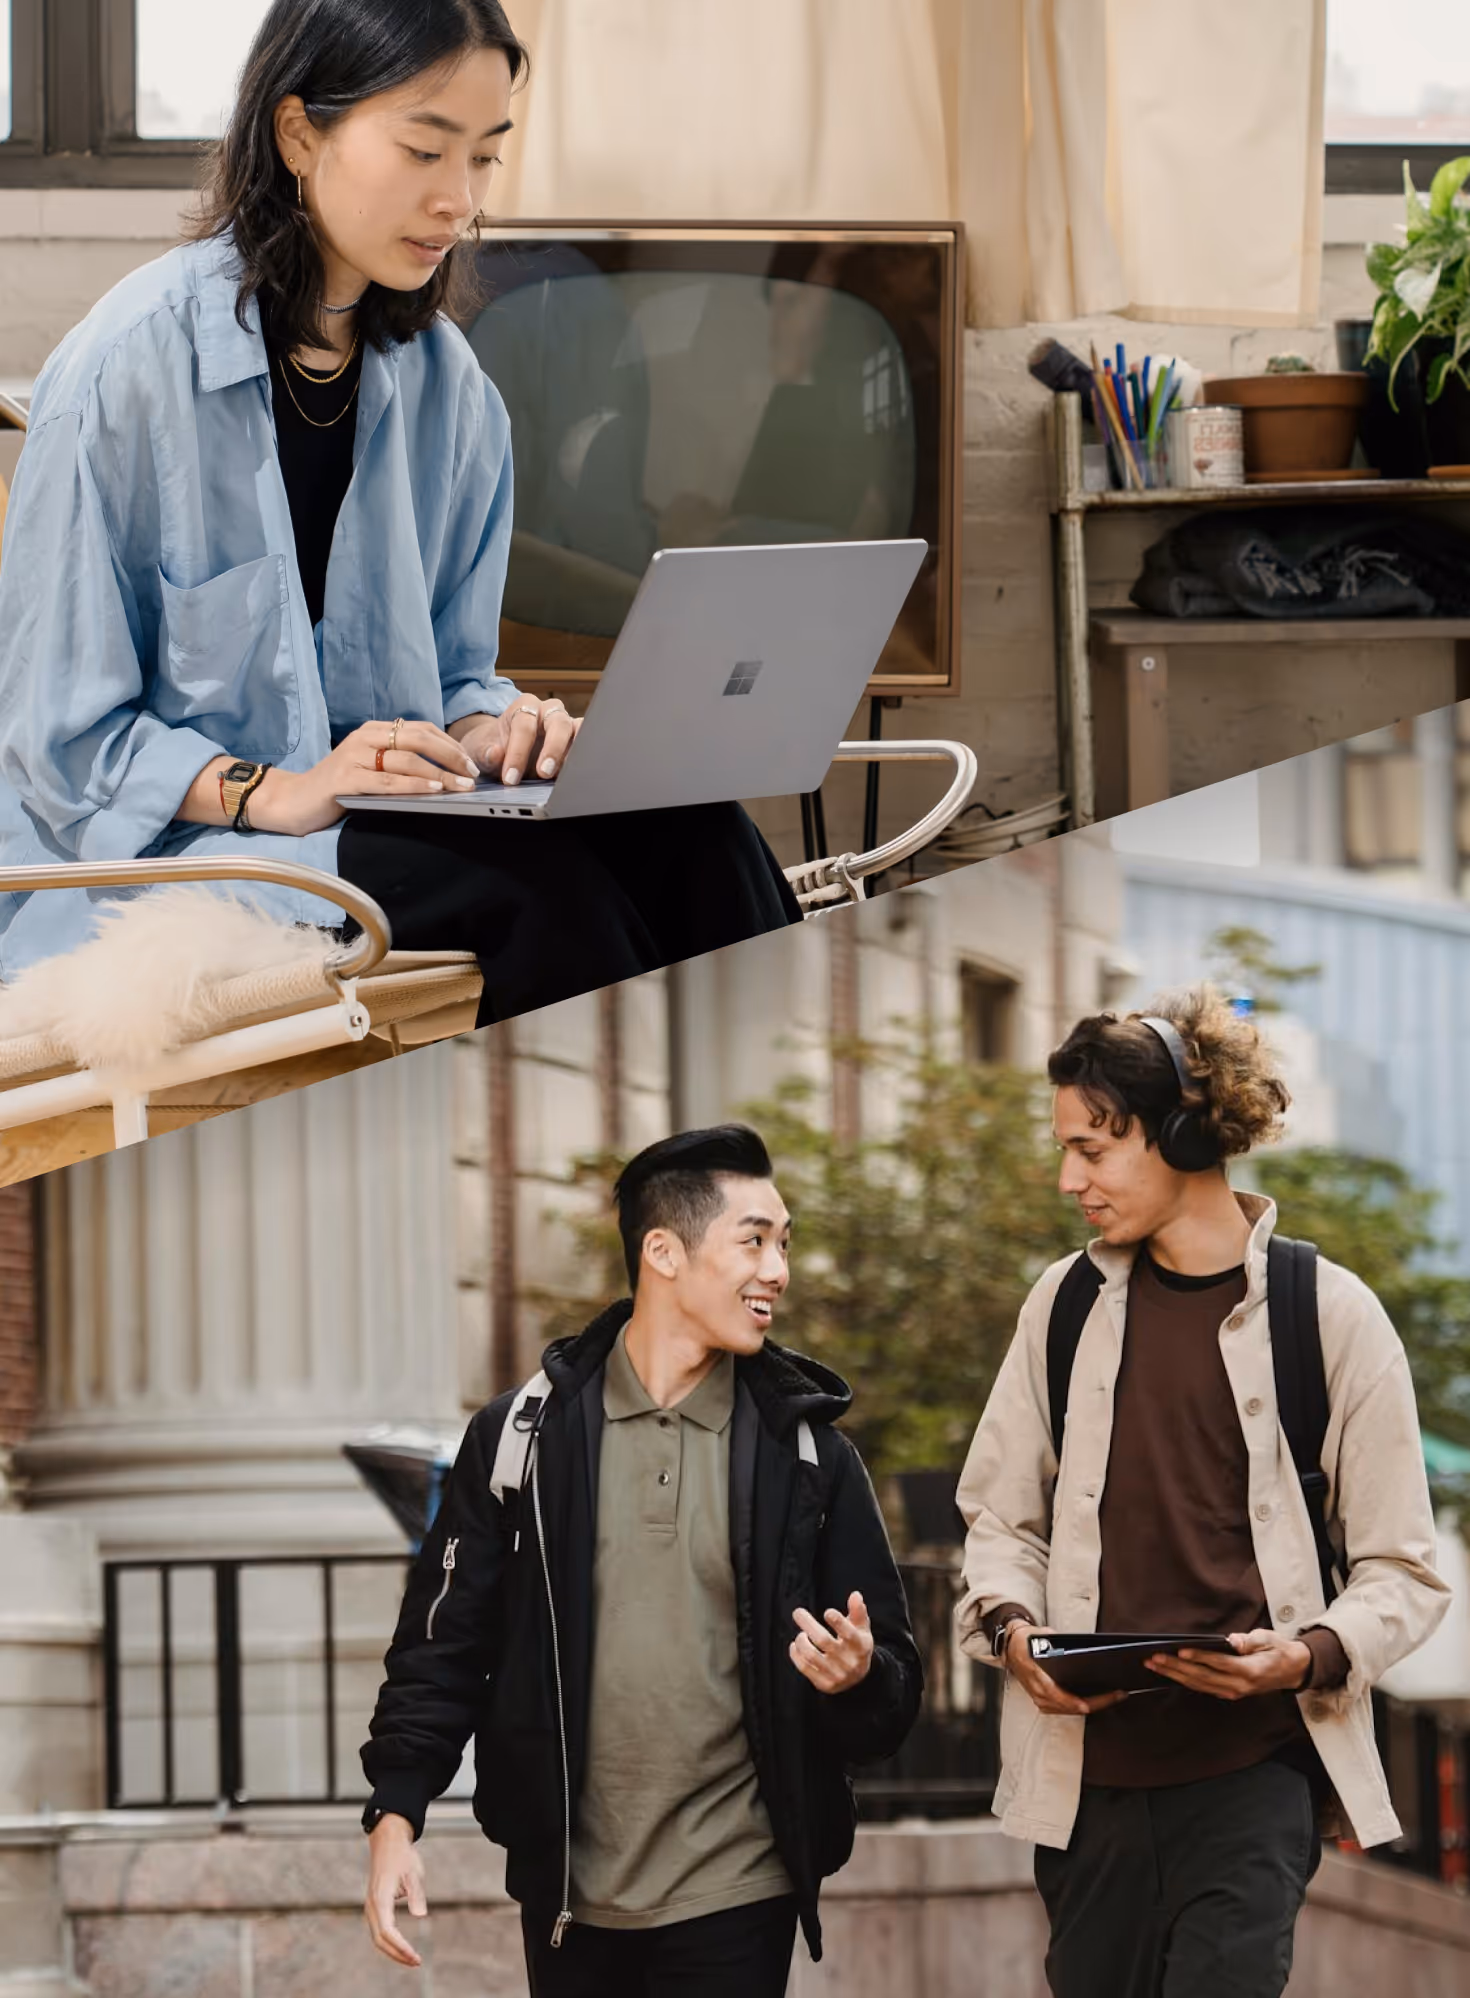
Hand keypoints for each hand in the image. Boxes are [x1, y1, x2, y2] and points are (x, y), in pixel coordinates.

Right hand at [251, 719, 482, 835]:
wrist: (293, 801)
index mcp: (373, 731)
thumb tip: (442, 773)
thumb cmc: (337, 788)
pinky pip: (388, 781)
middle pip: (418, 738)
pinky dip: (414, 786)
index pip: (421, 729)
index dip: (449, 744)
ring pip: (407, 760)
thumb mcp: (370, 768)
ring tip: (460, 786)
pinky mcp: (345, 780)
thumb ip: (397, 763)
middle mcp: (364, 738)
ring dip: (439, 774)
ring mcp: (354, 757)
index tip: (470, 762)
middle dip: (451, 756)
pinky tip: (433, 791)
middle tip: (472, 774)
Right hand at [363, 1813, 427, 1967]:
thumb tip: (421, 1915)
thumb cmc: (402, 1856)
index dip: (400, 1947)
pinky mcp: (374, 1906)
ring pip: (377, 1938)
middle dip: (397, 1954)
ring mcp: (371, 1907)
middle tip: (416, 1962)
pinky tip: (402, 1947)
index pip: (387, 1932)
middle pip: (380, 1940)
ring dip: (393, 1951)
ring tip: (412, 1959)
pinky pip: (379, 1930)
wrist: (388, 1842)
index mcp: (380, 1899)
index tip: (415, 1956)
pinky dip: (389, 1942)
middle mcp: (371, 1906)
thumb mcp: (413, 1873)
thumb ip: (416, 1894)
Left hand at [455, 700, 580, 786]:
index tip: (510, 777)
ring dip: (572, 753)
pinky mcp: (576, 739)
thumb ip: (485, 752)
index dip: (517, 752)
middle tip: (543, 773)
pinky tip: (574, 774)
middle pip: (557, 723)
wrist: (503, 751)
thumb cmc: (494, 746)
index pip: (524, 725)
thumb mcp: (482, 749)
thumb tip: (495, 753)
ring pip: (578, 730)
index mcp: (524, 706)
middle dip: (552, 749)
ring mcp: (565, 724)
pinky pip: (587, 743)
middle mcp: (548, 711)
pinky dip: (583, 756)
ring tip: (563, 775)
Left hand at [789, 1591, 874, 1693]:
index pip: (849, 1633)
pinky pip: (805, 1668)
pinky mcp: (825, 1684)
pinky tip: (795, 1645)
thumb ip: (858, 1612)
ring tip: (801, 1634)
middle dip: (808, 1624)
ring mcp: (836, 1675)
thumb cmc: (857, 1646)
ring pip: (811, 1655)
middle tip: (797, 1612)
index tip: (827, 1612)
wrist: (859, 1679)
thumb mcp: (862, 1629)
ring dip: (801, 1641)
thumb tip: (855, 1595)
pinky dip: (796, 1655)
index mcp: (860, 1646)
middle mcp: (849, 1662)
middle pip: (823, 1640)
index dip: (838, 1622)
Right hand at [1002, 1622, 1128, 1717]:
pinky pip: (1065, 1709)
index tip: (1098, 1700)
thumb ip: (1057, 1643)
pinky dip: (1081, 1706)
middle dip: (1098, 1703)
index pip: (1064, 1697)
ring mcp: (1041, 1700)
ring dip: (1092, 1706)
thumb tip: (1076, 1648)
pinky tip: (1095, 1700)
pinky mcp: (1043, 1702)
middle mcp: (1040, 1694)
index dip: (1082, 1701)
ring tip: (1111, 1697)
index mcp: (1038, 1679)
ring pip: (1071, 1711)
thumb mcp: (1041, 1636)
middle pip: (1073, 1707)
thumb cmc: (1025, 1641)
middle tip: (1118, 1695)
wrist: (1010, 1646)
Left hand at [1144, 1628, 1312, 1700]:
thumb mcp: (1268, 1639)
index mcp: (1249, 1671)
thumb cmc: (1277, 1649)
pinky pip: (1203, 1688)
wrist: (1291, 1670)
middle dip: (1176, 1668)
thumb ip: (1250, 1641)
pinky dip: (1185, 1680)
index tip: (1179, 1650)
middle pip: (1202, 1677)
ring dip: (1175, 1675)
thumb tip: (1233, 1641)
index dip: (1198, 1657)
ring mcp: (1233, 1692)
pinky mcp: (1229, 1693)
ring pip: (1199, 1685)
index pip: (1218, 1663)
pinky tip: (1170, 1674)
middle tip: (1155, 1658)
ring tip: (1155, 1665)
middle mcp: (1239, 1685)